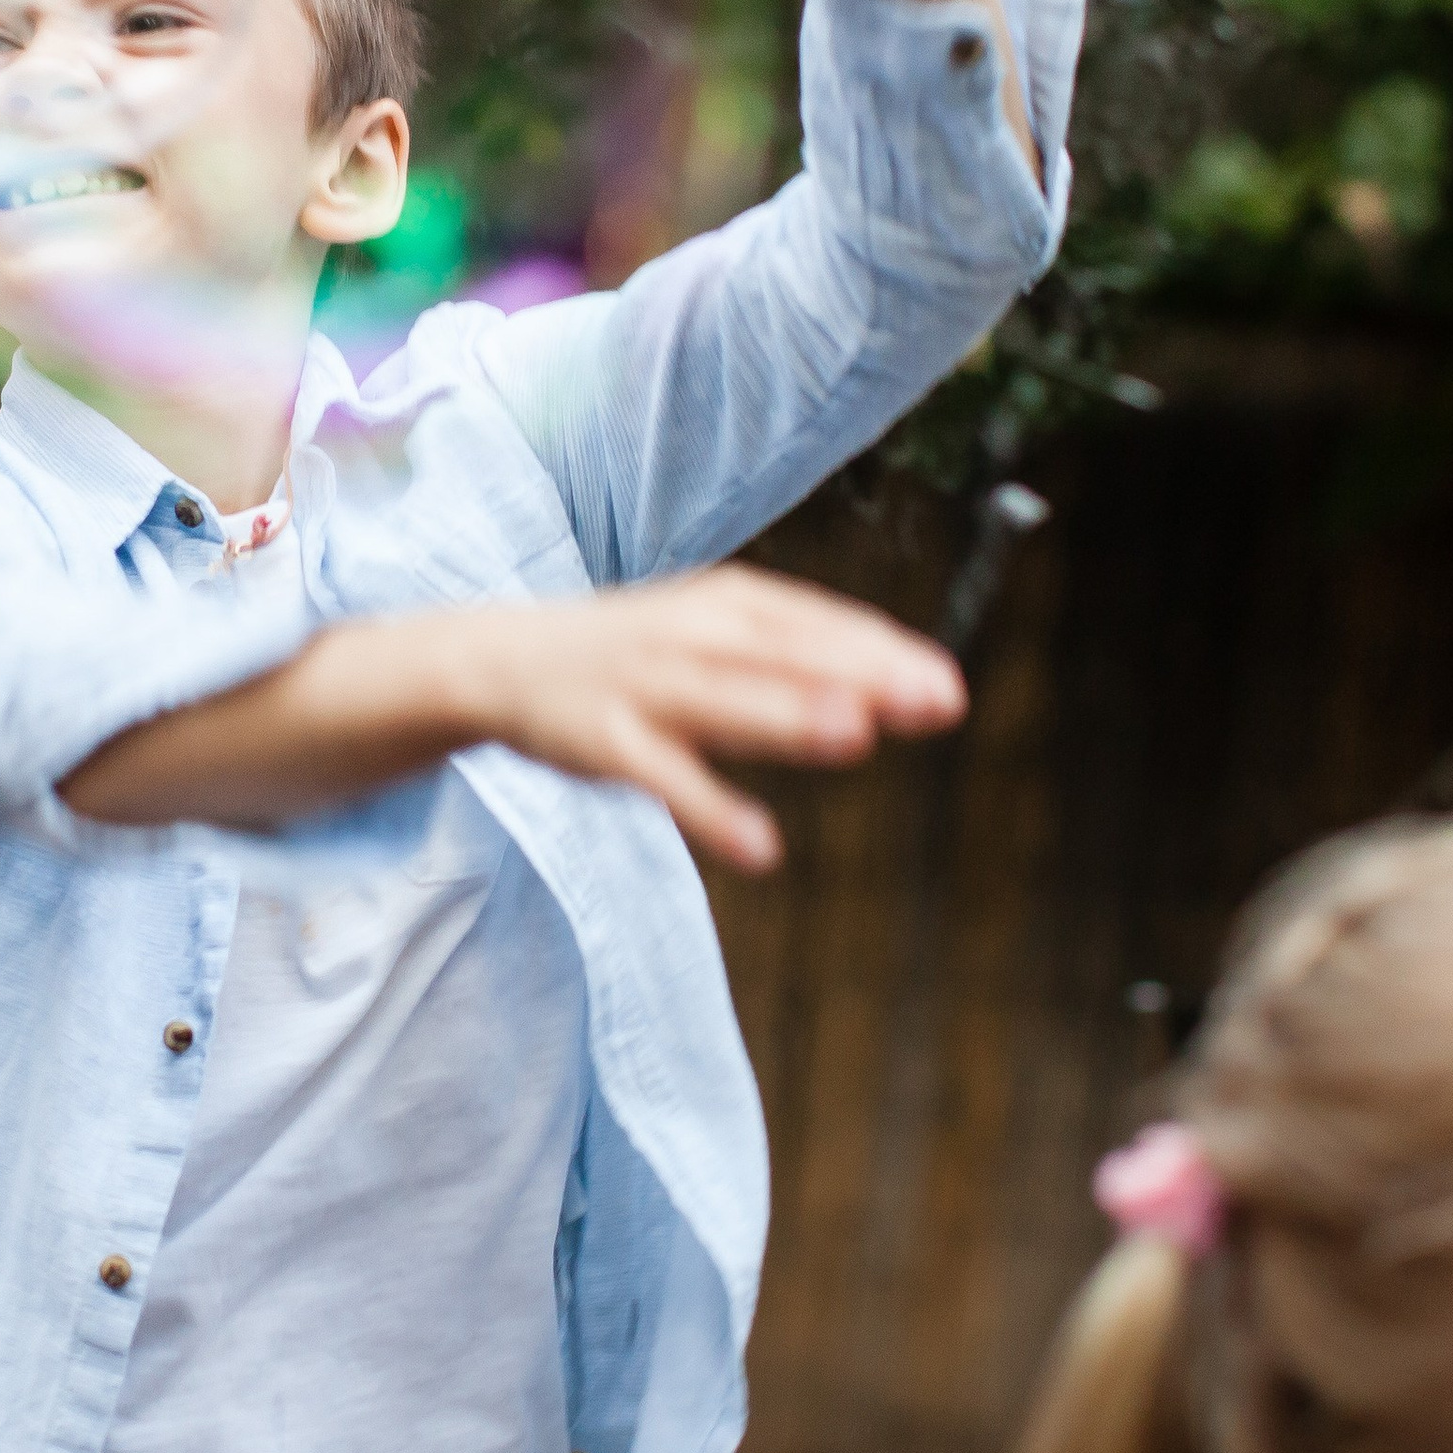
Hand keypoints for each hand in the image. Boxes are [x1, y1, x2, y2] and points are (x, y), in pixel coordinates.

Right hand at [463, 563, 964, 871]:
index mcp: (723, 604)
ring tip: (857, 735)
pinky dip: (711, 809)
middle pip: (783, 654)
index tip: (949, 686)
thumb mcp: (711, 634)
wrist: (503, 659)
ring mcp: (645, 688)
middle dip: (861, 676)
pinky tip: (763, 847)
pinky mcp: (605, 743)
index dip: (882, 653)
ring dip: (790, 716)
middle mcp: (689, 637)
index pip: (814, 623)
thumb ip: (792, 659)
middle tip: (937, 701)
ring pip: (726, 702)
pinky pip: (665, 779)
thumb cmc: (634, 652)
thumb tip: (889, 695)